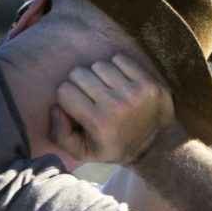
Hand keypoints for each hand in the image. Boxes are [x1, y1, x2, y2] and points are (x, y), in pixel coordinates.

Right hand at [50, 53, 175, 164]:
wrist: (156, 144)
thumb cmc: (113, 146)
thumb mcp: (82, 151)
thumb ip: (59, 134)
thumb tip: (55, 107)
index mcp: (98, 123)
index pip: (64, 91)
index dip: (67, 97)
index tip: (76, 104)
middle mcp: (116, 105)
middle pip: (79, 74)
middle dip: (79, 83)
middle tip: (90, 94)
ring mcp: (134, 92)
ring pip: (99, 65)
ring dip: (98, 75)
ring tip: (105, 88)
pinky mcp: (148, 82)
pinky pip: (120, 59)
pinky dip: (116, 67)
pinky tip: (119, 81)